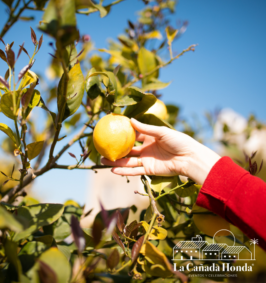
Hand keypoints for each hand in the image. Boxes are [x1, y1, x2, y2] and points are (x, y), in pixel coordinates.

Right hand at [101, 118, 220, 184]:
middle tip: (103, 147)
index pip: (134, 135)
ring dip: (116, 161)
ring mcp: (147, 160)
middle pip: (128, 149)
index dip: (123, 133)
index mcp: (150, 138)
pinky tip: (113, 169)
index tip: (112, 130)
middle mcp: (146, 149)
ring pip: (128, 161)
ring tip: (102, 159)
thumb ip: (145, 128)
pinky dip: (124, 171)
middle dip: (116, 149)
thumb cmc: (178, 141)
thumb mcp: (161, 132)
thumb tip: (130, 120)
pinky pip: (134, 171)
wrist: (189, 157)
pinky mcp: (149, 170)